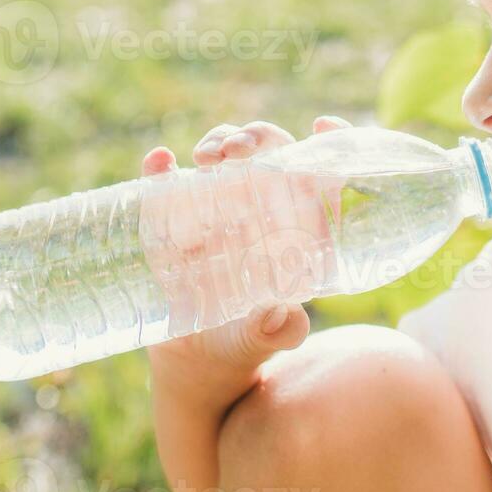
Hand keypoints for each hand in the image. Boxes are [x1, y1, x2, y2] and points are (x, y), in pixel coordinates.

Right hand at [143, 115, 351, 406]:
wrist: (194, 365)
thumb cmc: (242, 348)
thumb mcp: (262, 342)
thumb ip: (277, 332)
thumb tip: (281, 316)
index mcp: (296, 231)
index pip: (320, 177)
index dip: (331, 146)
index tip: (325, 126)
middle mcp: (260, 212)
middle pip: (269, 155)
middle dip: (260, 138)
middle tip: (242, 151)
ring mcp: (215, 211)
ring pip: (224, 157)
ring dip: (219, 142)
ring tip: (209, 157)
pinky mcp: (173, 221)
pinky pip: (168, 184)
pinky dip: (161, 169)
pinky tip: (160, 161)